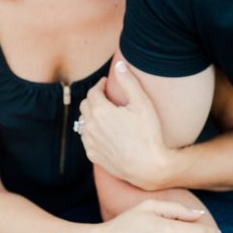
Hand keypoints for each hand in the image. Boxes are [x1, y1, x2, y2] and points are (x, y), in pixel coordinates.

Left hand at [80, 61, 175, 189]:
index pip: (93, 91)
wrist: (149, 167)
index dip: (100, 85)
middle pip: (85, 105)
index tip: (106, 84)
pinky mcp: (92, 155)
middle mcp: (90, 126)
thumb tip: (119, 64)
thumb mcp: (142, 103)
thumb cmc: (148, 134)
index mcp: (100, 111)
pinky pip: (87, 138)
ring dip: (92, 115)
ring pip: (84, 122)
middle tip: (106, 97)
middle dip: (94, 98)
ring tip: (105, 114)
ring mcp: (90, 142)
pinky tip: (104, 131)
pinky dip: (92, 131)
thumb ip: (128, 81)